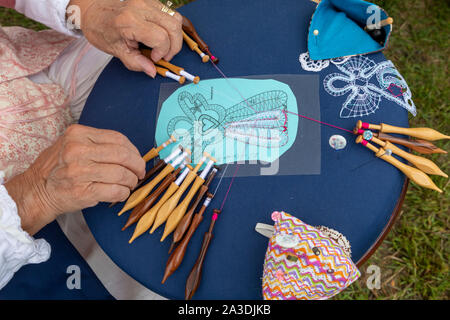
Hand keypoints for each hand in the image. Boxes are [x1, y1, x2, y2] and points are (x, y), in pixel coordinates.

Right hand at [5, 125, 145, 234]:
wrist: (36, 191)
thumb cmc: (58, 168)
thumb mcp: (71, 144)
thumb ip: (97, 144)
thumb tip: (130, 152)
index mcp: (78, 134)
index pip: (117, 138)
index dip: (133, 150)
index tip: (137, 158)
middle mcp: (78, 150)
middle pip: (122, 155)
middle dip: (137, 165)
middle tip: (140, 173)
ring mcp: (80, 171)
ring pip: (121, 174)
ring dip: (131, 181)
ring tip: (130, 184)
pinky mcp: (83, 191)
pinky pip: (115, 190)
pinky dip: (123, 193)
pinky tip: (121, 193)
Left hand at [68, 0, 182, 77]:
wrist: (93, 11)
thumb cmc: (101, 30)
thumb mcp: (116, 51)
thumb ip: (136, 62)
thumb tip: (152, 71)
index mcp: (129, 22)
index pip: (160, 38)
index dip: (162, 52)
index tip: (154, 58)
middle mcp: (140, 8)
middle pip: (173, 26)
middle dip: (174, 46)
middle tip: (164, 55)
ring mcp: (147, 2)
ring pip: (175, 18)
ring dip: (175, 36)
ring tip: (165, 46)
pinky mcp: (151, 1)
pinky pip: (170, 13)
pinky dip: (171, 27)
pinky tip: (162, 35)